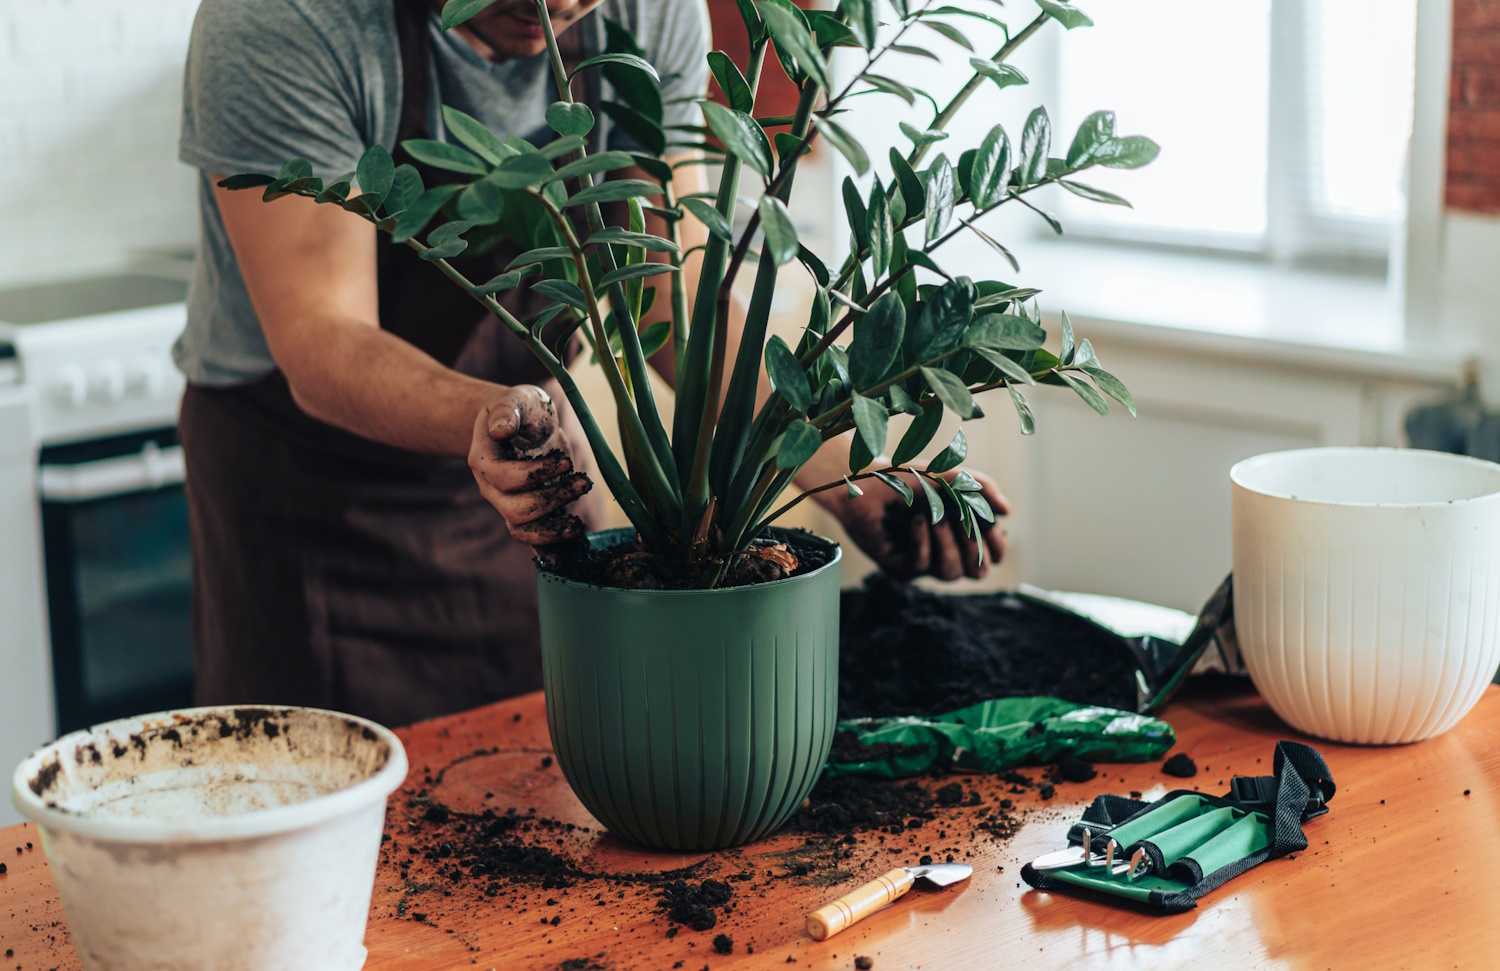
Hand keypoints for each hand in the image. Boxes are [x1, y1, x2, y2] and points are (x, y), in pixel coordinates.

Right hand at [468, 385, 592, 545]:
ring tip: (578, 523)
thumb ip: (507, 411)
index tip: (566, 462)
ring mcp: (506, 503)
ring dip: (552, 529)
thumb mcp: (516, 400)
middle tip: (583, 482)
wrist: (522, 424)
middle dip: (551, 499)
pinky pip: (531, 539)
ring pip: (521, 529)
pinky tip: (567, 555)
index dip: (536, 474)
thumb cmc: (520, 409)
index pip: (505, 477)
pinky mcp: (525, 513)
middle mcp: (491, 488)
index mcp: (484, 460)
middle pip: (514, 509)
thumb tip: (501, 430)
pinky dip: (547, 550)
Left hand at [832, 468, 1008, 580]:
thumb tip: (1008, 511)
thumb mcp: (950, 477)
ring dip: (948, 544)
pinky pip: (923, 566)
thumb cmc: (908, 479)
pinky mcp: (902, 567)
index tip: (991, 525)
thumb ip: (981, 489)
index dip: (997, 545)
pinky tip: (916, 521)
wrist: (867, 481)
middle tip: (964, 523)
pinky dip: (923, 541)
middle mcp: (946, 551)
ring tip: (935, 517)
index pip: (993, 554)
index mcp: (963, 532)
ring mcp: (925, 562)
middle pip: (978, 572)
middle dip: (974, 548)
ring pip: (952, 573)